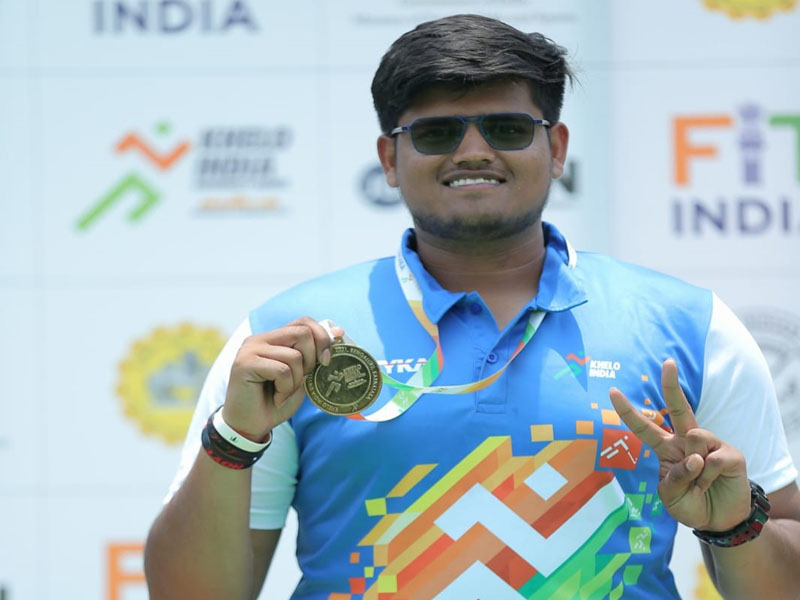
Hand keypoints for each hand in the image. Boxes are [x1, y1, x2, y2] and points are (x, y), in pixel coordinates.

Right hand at [221, 317, 340, 441]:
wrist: (250, 426)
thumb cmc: (276, 401)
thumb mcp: (301, 376)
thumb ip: (314, 355)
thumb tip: (339, 331)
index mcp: (273, 339)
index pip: (304, 322)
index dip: (321, 337)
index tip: (326, 360)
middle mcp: (260, 339)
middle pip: (302, 333)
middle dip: (311, 360)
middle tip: (301, 380)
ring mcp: (250, 349)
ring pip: (294, 356)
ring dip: (296, 381)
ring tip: (283, 393)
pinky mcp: (244, 363)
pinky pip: (282, 370)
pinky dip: (285, 389)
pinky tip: (276, 398)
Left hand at [609, 358, 750, 531]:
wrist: (719, 521)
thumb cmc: (690, 505)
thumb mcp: (670, 496)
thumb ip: (674, 476)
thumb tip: (695, 457)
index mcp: (666, 448)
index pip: (643, 426)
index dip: (628, 411)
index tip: (612, 391)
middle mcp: (687, 440)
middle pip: (679, 407)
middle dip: (672, 384)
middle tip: (667, 362)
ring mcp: (710, 444)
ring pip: (695, 435)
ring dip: (694, 466)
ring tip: (699, 483)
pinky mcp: (731, 454)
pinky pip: (713, 459)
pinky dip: (707, 478)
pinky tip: (711, 485)